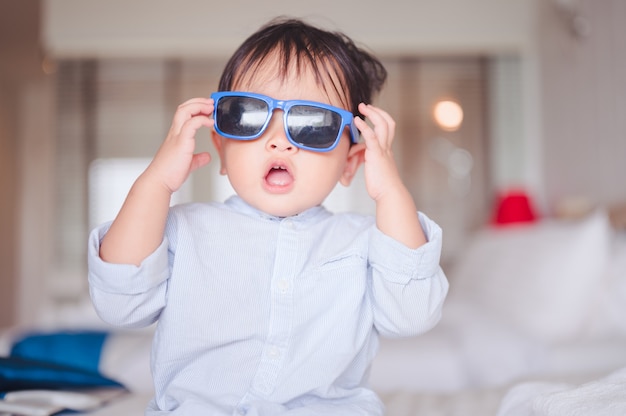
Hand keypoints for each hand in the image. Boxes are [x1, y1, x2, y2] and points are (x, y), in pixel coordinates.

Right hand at [144, 97, 213, 193]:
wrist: (159, 182)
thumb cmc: (169, 174)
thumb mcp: (188, 164)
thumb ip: (197, 159)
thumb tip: (206, 157)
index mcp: (176, 136)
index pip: (183, 114)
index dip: (195, 107)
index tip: (207, 108)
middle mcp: (175, 133)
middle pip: (183, 108)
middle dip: (198, 102)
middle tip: (211, 103)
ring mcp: (177, 137)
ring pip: (184, 111)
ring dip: (199, 106)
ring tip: (211, 107)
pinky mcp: (180, 143)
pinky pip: (191, 124)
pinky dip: (201, 120)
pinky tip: (210, 123)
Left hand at [354, 103, 425, 247]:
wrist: (389, 195)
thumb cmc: (382, 187)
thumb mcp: (377, 170)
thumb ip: (372, 162)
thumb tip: (363, 160)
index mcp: (387, 151)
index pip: (388, 128)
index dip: (381, 118)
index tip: (371, 113)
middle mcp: (387, 148)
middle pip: (388, 122)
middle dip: (377, 111)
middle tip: (365, 106)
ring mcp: (383, 150)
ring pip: (382, 125)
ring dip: (372, 113)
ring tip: (362, 107)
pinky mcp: (376, 155)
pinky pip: (371, 136)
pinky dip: (364, 126)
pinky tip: (357, 120)